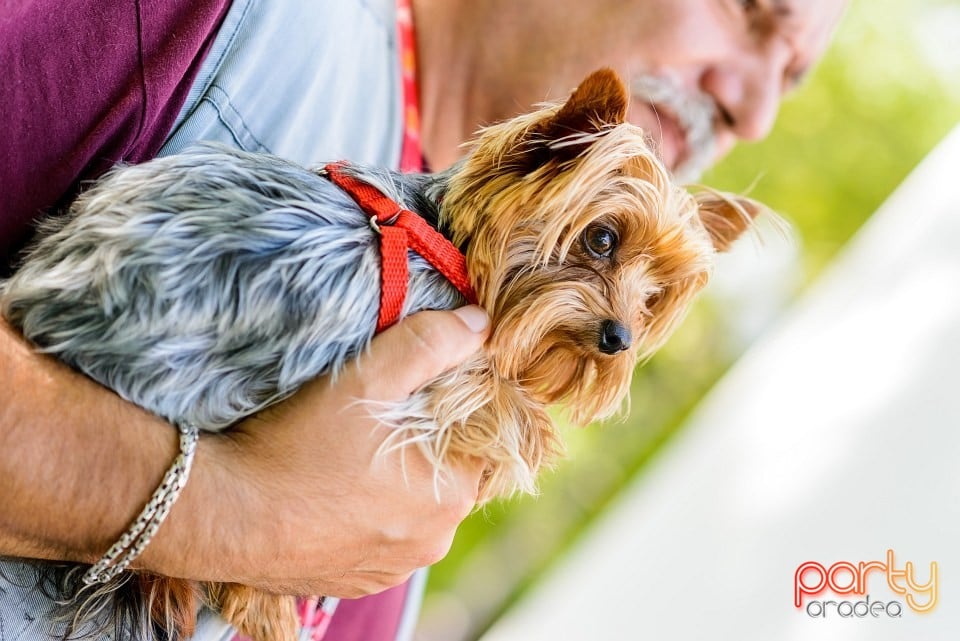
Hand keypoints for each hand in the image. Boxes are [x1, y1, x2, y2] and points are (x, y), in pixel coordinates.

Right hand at [143, 307, 489, 597]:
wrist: (220, 517)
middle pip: (448, 474)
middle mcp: (432, 541)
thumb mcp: (366, 381)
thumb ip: (428, 346)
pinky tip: (332, 489)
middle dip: (424, 443)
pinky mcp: (357, 581)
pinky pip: (380, 537)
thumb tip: (479, 325)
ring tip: (349, 452)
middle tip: (378, 416)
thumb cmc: (296, 448)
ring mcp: (393, 568)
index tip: (417, 390)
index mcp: (451, 495)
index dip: (455, 408)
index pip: (480, 440)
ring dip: (394, 480)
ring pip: (413, 508)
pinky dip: (366, 513)